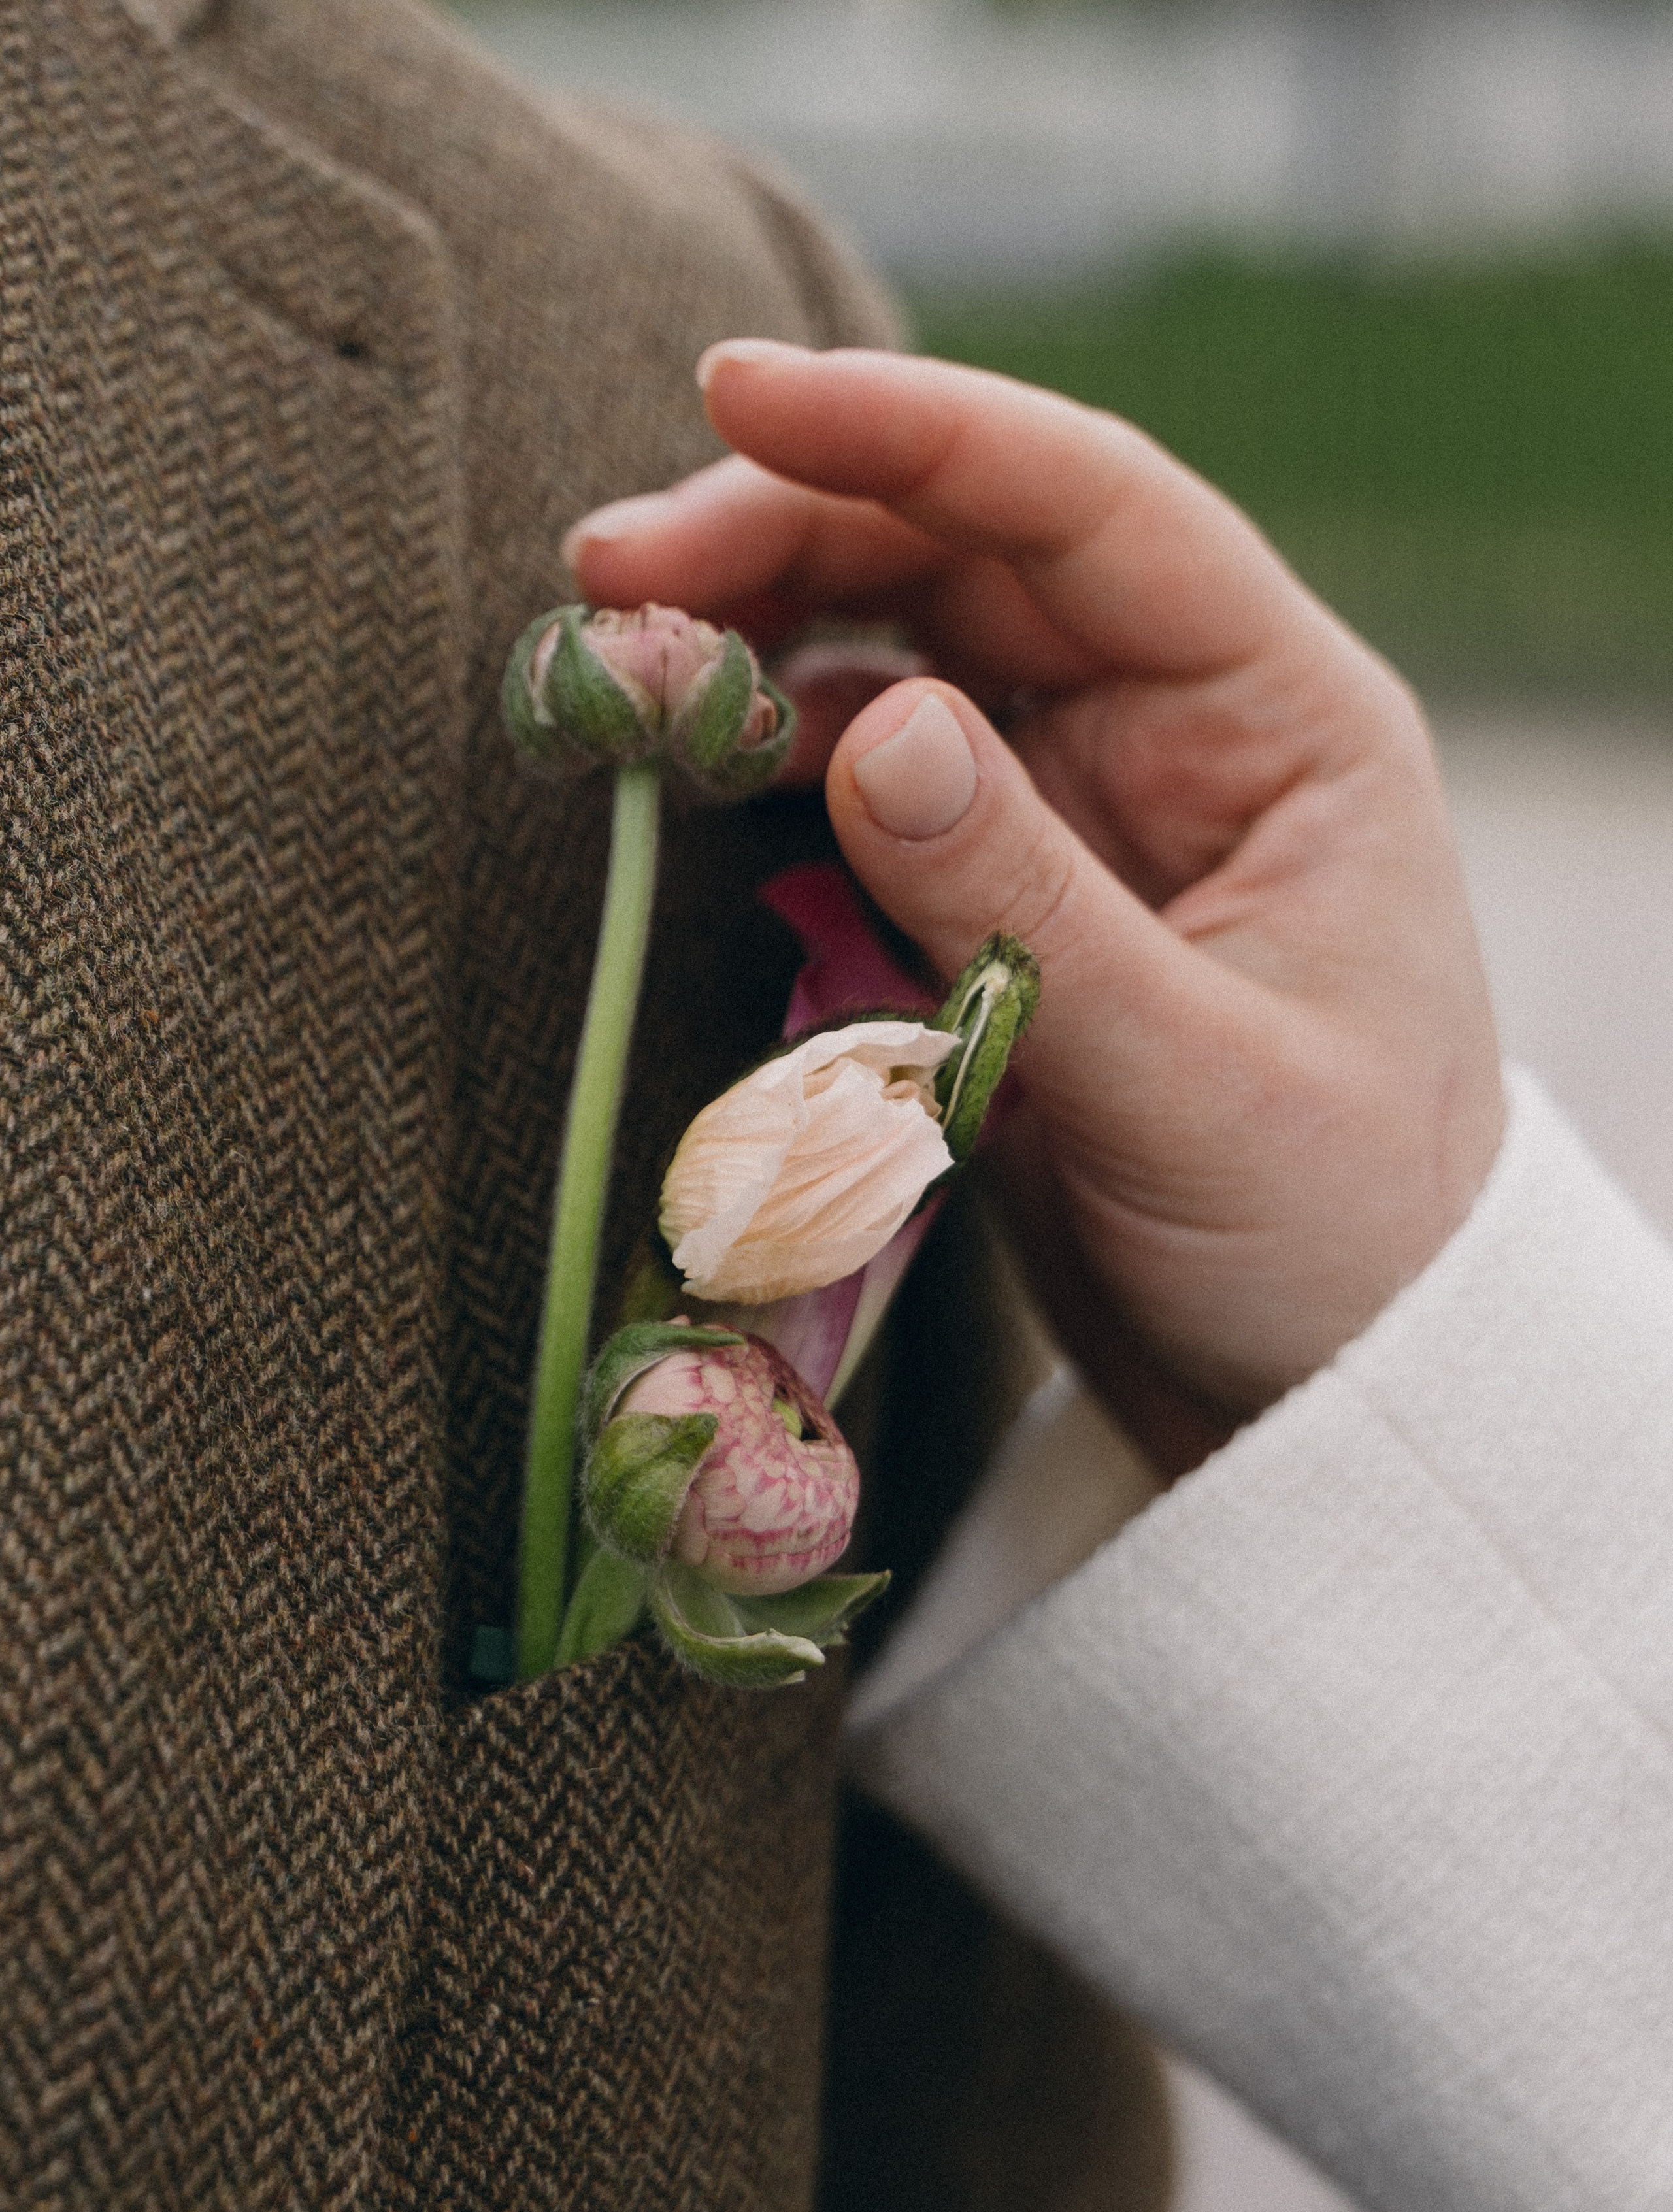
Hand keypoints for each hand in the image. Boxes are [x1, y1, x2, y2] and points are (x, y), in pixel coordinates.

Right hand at [564, 342, 1502, 1474]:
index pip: (1088, 508)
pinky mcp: (1000, 900)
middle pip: (964, 560)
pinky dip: (772, 763)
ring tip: (620, 670)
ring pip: (898, 656)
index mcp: (1280, 719)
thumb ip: (1029, 909)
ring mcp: (1079, 810)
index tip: (736, 395)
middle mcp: (1176, 729)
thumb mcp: (1192, 1083)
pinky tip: (691, 767)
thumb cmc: (1327, 1235)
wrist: (1319, 1384)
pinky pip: (868, 786)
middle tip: (608, 577)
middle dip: (787, 537)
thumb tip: (872, 730)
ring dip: (758, 641)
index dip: (911, 432)